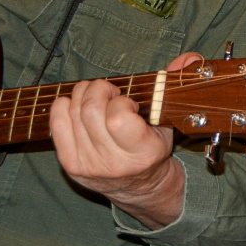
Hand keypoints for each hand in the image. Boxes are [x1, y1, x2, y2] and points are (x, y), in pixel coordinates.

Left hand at [49, 52, 201, 228]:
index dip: (120, 100)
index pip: (117, 117)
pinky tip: (74, 104)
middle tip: (109, 90)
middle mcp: (113, 161)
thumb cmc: (153, 149)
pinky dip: (62, 107)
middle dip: (98, 89)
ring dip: (82, 94)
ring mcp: (89, 164)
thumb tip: (189, 58)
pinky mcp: (71, 165)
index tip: (128, 102)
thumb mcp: (170, 123)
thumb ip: (175, 87)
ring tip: (95, 95)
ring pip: (73, 114)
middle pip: (90, 111)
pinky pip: (56, 126)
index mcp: (142, 152)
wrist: (139, 187)